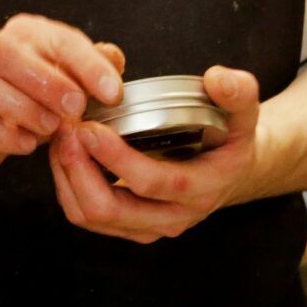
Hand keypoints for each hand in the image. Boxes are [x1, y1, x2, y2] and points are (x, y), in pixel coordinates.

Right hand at [0, 15, 124, 181]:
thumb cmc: (24, 102)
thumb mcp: (62, 83)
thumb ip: (89, 69)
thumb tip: (113, 57)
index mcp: (24, 36)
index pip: (58, 39)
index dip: (89, 65)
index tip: (113, 92)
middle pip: (8, 52)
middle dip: (49, 82)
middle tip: (76, 109)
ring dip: (24, 108)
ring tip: (50, 128)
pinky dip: (0, 134)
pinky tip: (26, 145)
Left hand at [45, 66, 261, 243]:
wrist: (230, 173)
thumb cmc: (231, 139)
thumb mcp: (244, 113)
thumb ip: (238, 92)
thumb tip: (216, 79)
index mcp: (202, 189)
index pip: (153, 183)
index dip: (117, 159)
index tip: (90, 128)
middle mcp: (173, 218)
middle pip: (111, 209)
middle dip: (80, 169)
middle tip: (67, 130)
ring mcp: (149, 228)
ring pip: (91, 217)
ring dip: (68, 177)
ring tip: (62, 138)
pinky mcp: (129, 228)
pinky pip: (86, 217)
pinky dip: (68, 186)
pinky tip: (66, 153)